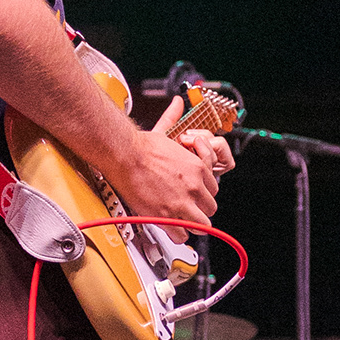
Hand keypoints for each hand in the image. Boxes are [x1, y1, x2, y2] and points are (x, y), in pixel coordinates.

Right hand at [117, 96, 231, 228]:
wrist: (125, 155)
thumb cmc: (142, 146)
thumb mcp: (167, 131)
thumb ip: (175, 118)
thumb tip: (177, 103)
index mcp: (198, 169)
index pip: (214, 189)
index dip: (203, 194)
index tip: (194, 196)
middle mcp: (195, 186)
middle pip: (210, 208)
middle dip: (199, 211)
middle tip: (187, 210)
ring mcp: (183, 203)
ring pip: (202, 225)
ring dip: (192, 225)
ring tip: (181, 223)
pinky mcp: (168, 216)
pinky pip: (182, 235)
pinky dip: (177, 235)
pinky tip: (170, 229)